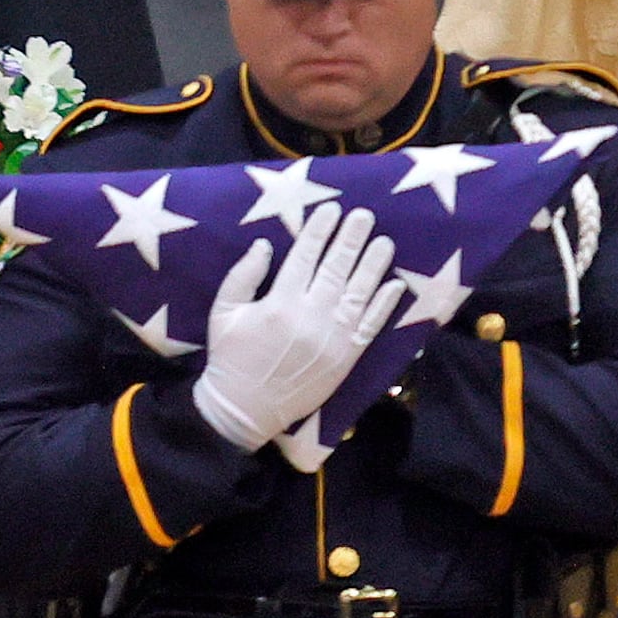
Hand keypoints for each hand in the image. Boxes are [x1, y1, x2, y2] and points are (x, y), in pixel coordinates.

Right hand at [190, 203, 405, 457]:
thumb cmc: (231, 358)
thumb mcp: (223, 313)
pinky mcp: (346, 357)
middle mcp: (311, 316)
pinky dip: (384, 305)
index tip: (331, 208)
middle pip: (336, 267)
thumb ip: (242, 276)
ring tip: (384, 240)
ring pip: (359, 292)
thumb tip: (265, 244)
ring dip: (373, 264)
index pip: (305, 256)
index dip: (319, 230)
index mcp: (279, 303)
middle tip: (364, 214)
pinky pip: (370, 326)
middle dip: (351, 238)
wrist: (245, 409)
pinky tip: (394, 284)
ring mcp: (333, 337)